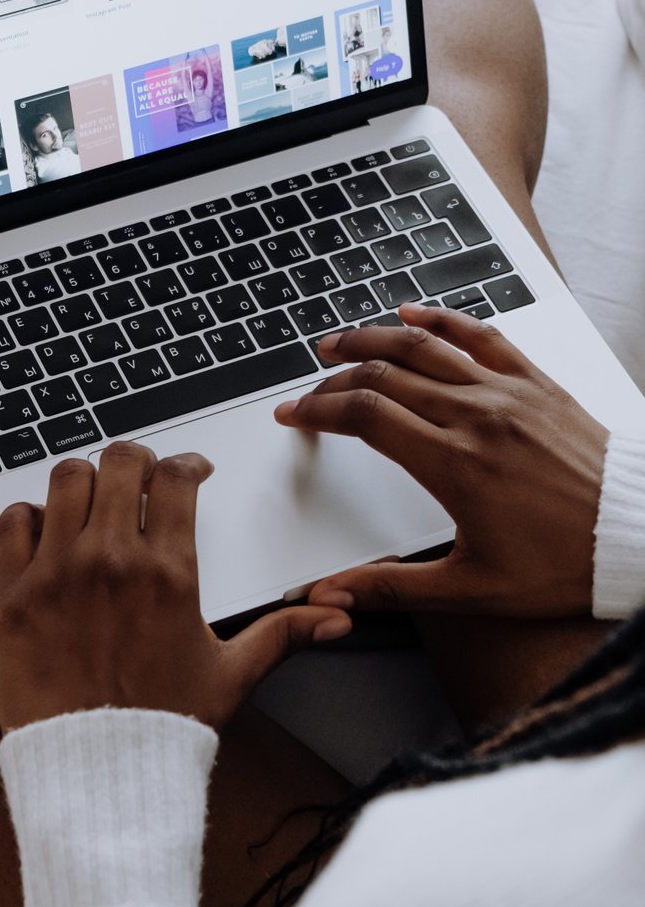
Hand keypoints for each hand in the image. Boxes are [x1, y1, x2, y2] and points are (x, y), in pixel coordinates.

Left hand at [0, 442, 351, 734]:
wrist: (97, 776)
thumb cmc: (163, 728)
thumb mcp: (231, 676)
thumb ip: (283, 634)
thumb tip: (334, 617)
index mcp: (168, 572)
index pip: (175, 477)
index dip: (186, 462)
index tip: (187, 469)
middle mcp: (110, 560)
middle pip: (118, 462)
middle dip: (135, 462)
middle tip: (139, 478)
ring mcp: (54, 573)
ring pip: (64, 479)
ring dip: (81, 481)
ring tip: (90, 500)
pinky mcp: (10, 596)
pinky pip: (9, 523)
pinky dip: (24, 517)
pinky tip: (41, 532)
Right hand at [274, 304, 607, 618]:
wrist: (637, 537)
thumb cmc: (563, 566)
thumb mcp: (472, 590)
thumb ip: (394, 588)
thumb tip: (331, 595)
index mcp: (455, 465)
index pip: (366, 416)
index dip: (318, 410)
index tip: (295, 415)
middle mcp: (477, 418)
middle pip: (384, 375)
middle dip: (334, 377)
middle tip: (309, 386)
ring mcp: (508, 393)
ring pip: (425, 346)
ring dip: (373, 337)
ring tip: (338, 339)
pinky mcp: (536, 383)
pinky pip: (481, 335)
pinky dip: (442, 318)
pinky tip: (414, 311)